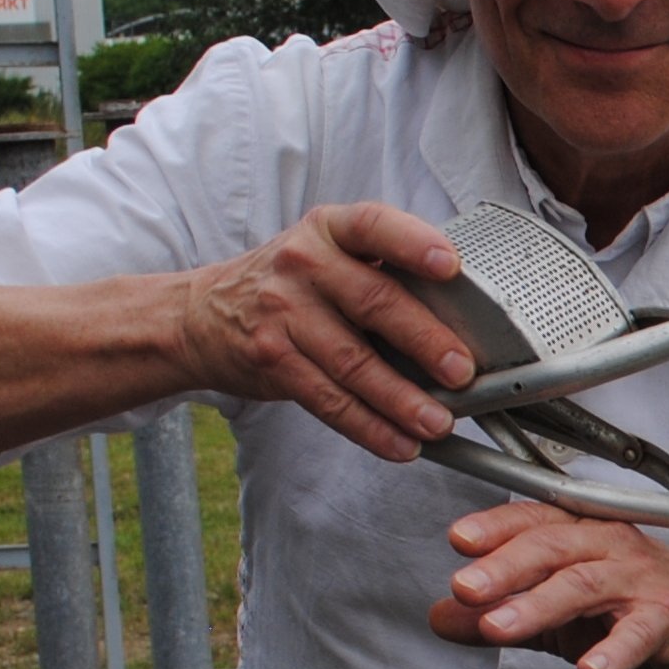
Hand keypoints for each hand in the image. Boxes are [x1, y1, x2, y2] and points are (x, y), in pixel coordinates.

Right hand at [171, 202, 474, 459]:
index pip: (375, 225)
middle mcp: (304, 263)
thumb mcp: (328, 253)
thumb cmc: (292, 284)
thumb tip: (465, 319)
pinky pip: (328, 400)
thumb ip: (383, 270)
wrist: (204, 314)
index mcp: (331, 229)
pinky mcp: (273, 360)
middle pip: (374, 302)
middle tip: (462, 372)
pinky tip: (400, 443)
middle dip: (425, 341)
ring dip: (401, 399)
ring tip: (437, 422)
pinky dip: (369, 427)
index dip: (414, 243)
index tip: (451, 266)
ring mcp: (284, 312)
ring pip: (353, 362)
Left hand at [429, 501, 668, 668]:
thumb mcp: (559, 610)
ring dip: (540, 604)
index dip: (496, 527)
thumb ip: (502, 611)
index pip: (534, 520)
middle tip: (467, 588)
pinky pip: (639, 633)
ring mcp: (641, 581)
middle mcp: (611, 547)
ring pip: (585, 584)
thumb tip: (440, 617)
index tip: (459, 541)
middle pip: (554, 546)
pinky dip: (614, 651)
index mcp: (583, 534)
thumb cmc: (637, 604)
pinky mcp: (668, 620)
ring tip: (500, 627)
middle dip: (505, 566)